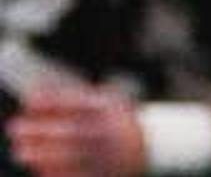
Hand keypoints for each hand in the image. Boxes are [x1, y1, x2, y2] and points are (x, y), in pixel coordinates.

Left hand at [7, 84, 146, 176]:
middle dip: (41, 130)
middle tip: (17, 129)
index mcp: (113, 109)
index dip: (53, 100)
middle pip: (73, 131)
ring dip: (42, 153)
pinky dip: (54, 171)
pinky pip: (76, 174)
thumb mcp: (102, 101)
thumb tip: (36, 91)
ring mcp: (109, 154)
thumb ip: (73, 97)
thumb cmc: (113, 121)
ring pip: (71, 155)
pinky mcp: (104, 173)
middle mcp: (112, 131)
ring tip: (22, 150)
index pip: (81, 102)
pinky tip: (38, 165)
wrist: (146, 147)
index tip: (30, 100)